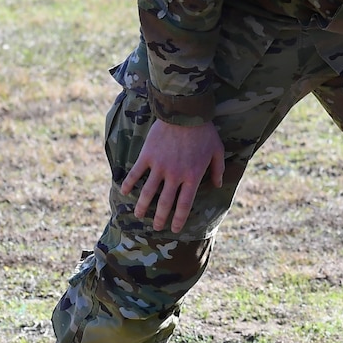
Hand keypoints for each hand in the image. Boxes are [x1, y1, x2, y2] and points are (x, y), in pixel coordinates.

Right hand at [121, 118, 225, 232]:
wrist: (185, 113)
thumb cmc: (204, 131)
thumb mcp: (217, 151)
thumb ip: (218, 170)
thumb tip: (219, 184)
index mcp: (192, 177)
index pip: (184, 204)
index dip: (179, 218)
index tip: (175, 228)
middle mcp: (174, 176)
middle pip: (165, 203)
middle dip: (160, 218)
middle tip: (156, 228)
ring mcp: (159, 167)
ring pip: (148, 192)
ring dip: (142, 206)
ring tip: (138, 215)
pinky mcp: (147, 156)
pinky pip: (135, 173)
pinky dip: (129, 183)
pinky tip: (124, 192)